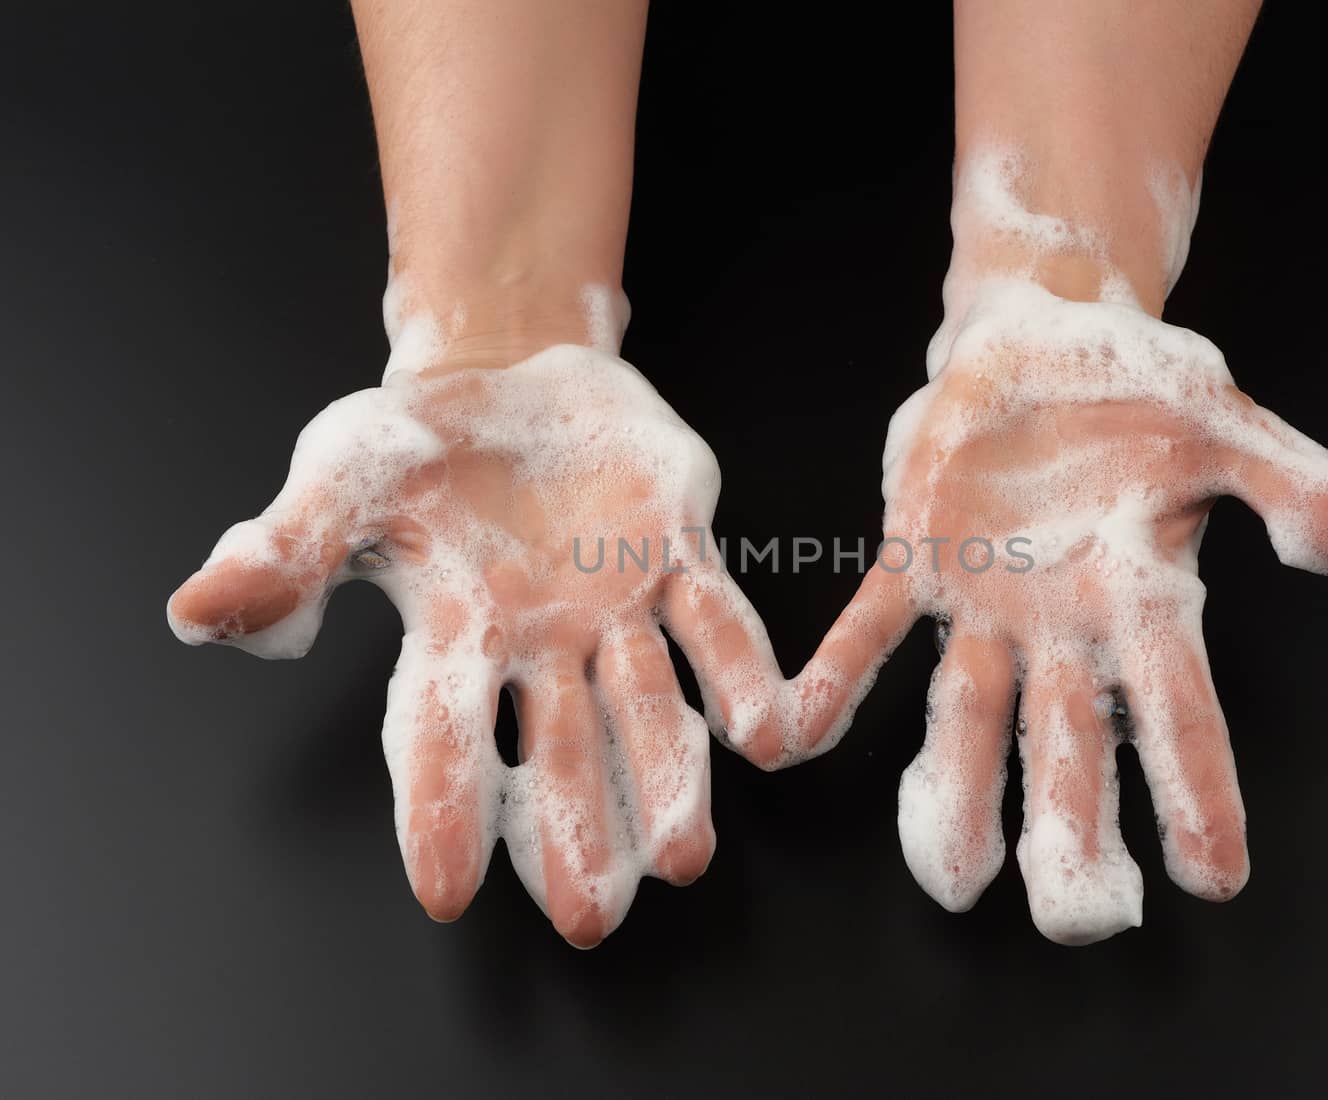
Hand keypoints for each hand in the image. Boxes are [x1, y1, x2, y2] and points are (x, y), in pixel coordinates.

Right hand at [168, 346, 740, 944]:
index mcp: (455, 632)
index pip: (440, 736)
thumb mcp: (342, 474)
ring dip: (668, 779)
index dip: (440, 810)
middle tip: (589, 917)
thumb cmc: (418, 441)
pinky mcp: (679, 553)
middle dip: (572, 830)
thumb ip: (287, 546)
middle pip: (557, 750)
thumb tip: (198, 613)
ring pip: (648, 706)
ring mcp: (617, 606)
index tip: (447, 891)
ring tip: (685, 857)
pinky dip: (738, 671)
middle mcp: (542, 643)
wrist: (508, 373)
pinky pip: (717, 620)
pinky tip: (766, 732)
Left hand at [817, 277, 1327, 944]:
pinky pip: (869, 629)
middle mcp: (1064, 629)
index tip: (1212, 874)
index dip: (1196, 788)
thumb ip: (1300, 491)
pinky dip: (835, 679)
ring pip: (967, 714)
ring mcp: (983, 606)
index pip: (1182, 712)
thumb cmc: (1139, 389)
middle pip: (1071, 744)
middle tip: (1074, 915)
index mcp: (1147, 603)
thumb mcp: (1228, 428)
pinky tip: (791, 737)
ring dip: (956, 789)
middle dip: (1072, 826)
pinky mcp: (912, 564)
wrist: (1041, 339)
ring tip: (952, 873)